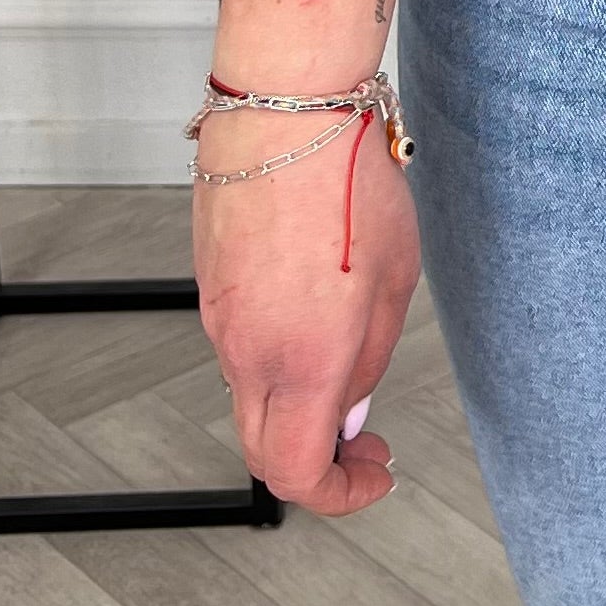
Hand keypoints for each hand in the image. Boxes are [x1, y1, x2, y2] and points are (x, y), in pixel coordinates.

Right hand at [193, 132, 418, 514]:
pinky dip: (278, 360)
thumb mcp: (394, 278)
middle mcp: (249, 352)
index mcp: (305, 360)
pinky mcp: (210, 288)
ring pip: (251, 399)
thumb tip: (350, 416)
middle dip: (319, 465)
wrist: (286, 111)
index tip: (378, 472)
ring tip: (351, 366)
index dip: (341, 494)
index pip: (299, 474)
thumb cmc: (349, 181)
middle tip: (367, 443)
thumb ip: (369, 360)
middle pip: (265, 452)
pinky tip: (316, 316)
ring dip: (298, 407)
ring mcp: (220, 322)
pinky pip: (239, 349)